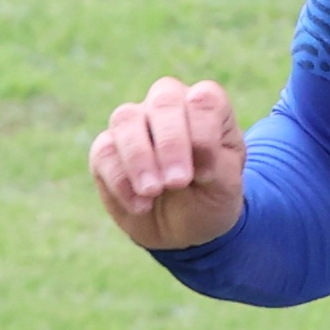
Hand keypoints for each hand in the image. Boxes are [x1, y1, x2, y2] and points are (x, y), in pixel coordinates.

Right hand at [91, 75, 246, 250]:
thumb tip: (181, 161)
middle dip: (171, 143)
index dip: (203, 136)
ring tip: (152, 193)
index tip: (206, 175)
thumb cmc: (209, 197)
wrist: (183, 228)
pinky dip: (120, 181)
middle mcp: (169, 105)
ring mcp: (135, 123)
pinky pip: (104, 153)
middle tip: (177, 183)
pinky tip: (140, 206)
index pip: (204, 100)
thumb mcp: (226, 185)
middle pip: (164, 101)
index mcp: (205, 106)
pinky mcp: (107, 150)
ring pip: (126, 120)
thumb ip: (213, 165)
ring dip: (139, 158)